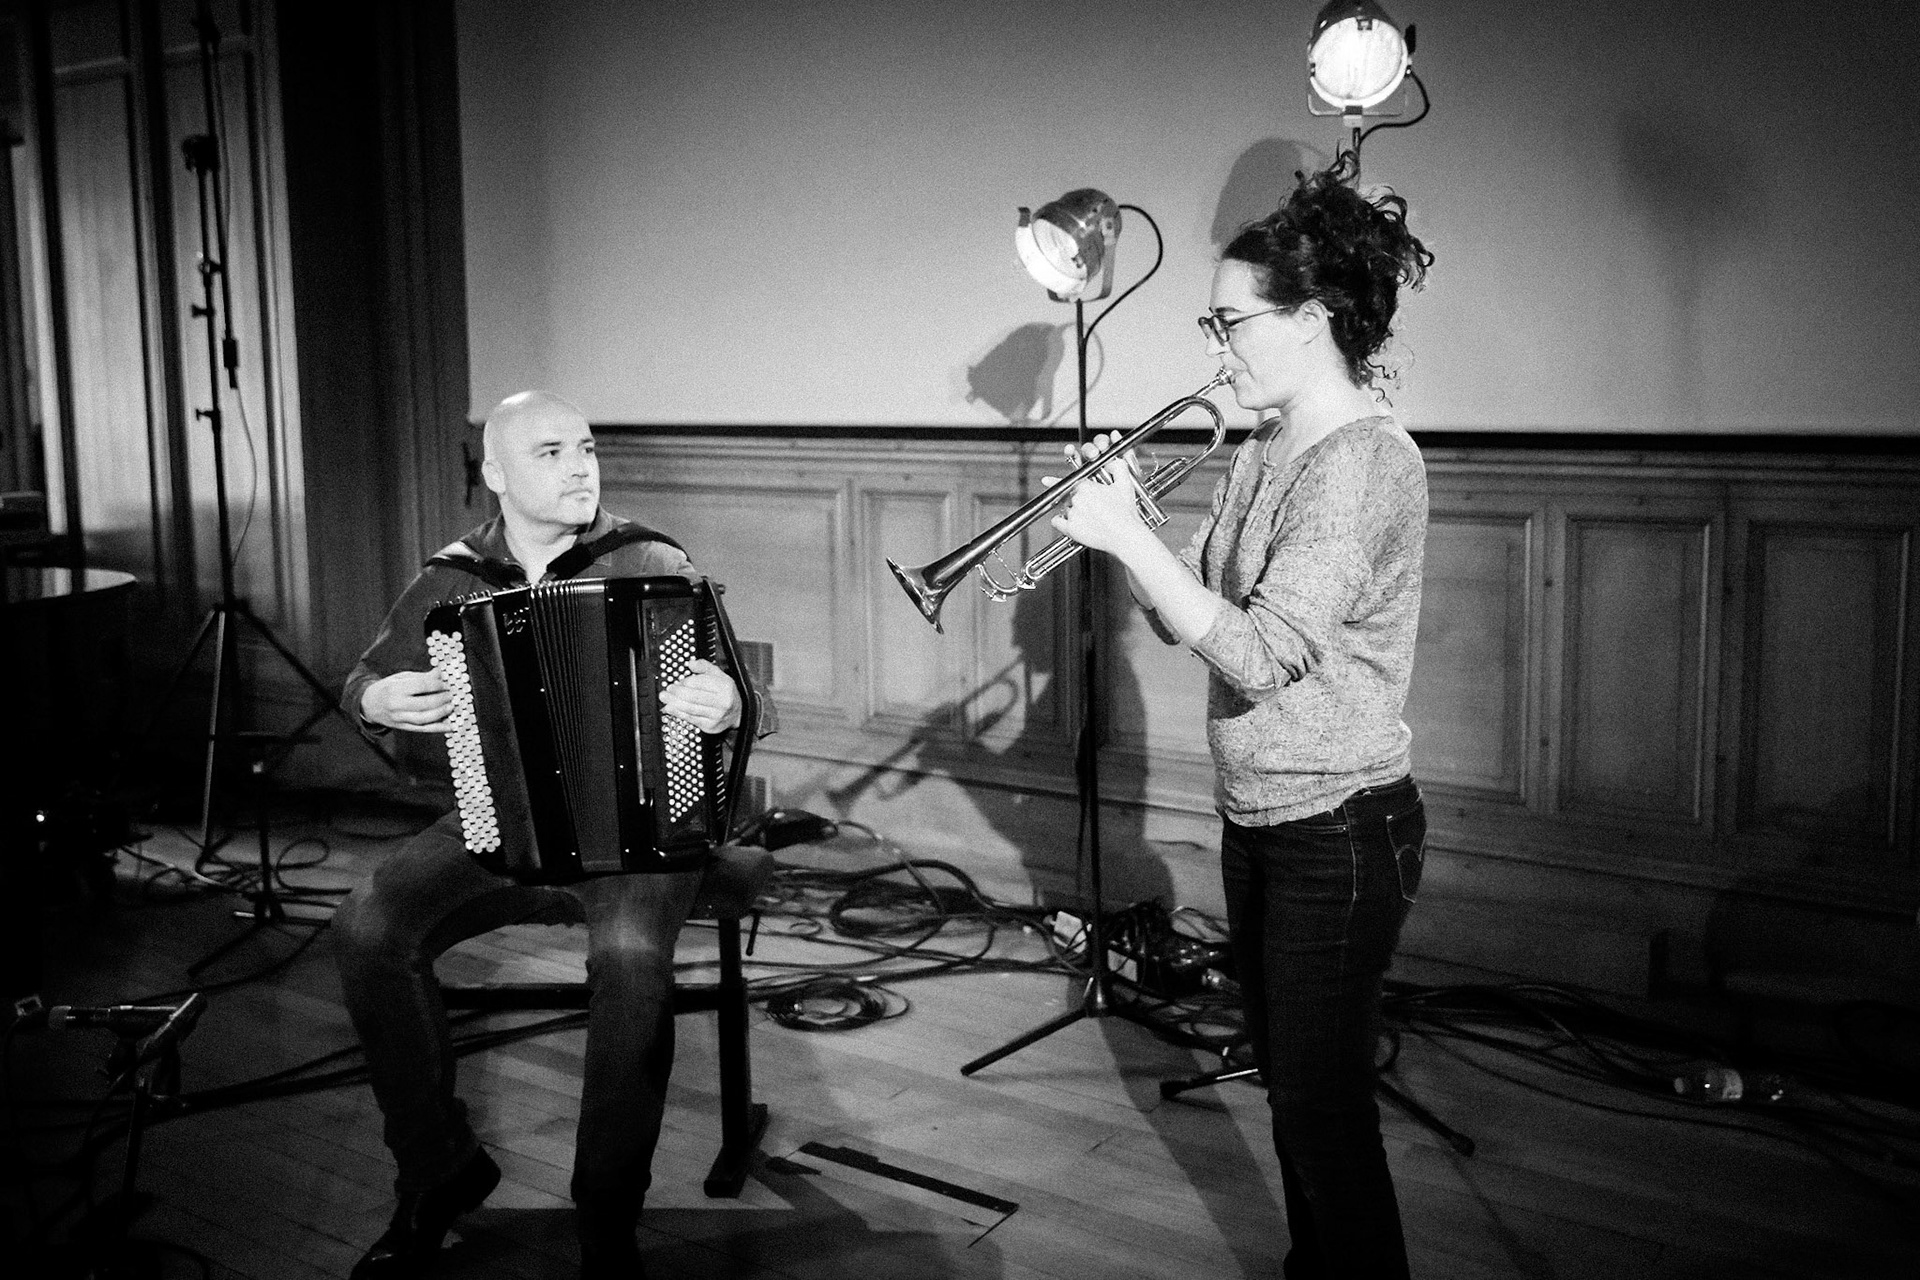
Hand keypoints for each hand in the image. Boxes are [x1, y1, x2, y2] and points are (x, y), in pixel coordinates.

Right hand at [361, 670, 451, 732]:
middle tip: (452, 695)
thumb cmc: (388, 688)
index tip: (447, 683)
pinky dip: (437, 728)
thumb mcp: (401, 678)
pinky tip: (449, 726)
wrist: (370, 704)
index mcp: (396, 688)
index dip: (438, 684)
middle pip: (424, 703)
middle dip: (442, 699)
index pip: (421, 686)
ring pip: (424, 718)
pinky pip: (422, 729)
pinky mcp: (403, 727)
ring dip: (441, 713)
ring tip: (452, 707)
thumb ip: (421, 677)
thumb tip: (441, 672)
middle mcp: (396, 704)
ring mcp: (399, 718)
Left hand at [661, 657, 742, 733]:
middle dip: (676, 693)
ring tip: (665, 699)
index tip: (676, 682)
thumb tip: (690, 664)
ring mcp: (716, 715)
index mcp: (724, 686)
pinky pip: (691, 719)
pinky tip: (670, 709)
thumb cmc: (726, 692)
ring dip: (674, 703)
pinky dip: (678, 713)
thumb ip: (704, 666)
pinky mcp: (710, 726)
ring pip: (690, 709)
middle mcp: (722, 702)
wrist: (738, 712)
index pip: (698, 683)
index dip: (684, 682)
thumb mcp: (719, 675)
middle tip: (667, 690)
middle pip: (692, 697)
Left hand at [1045, 432, 1148, 554]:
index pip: (1066, 480)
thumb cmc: (1126, 513)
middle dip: (1076, 501)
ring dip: (1071, 512)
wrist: (1125, 536)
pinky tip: (1072, 523)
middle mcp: (1076, 499)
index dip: (1055, 480)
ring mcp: (1072, 514)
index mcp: (1086, 487)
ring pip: (1064, 510)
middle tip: (1090, 508)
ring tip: (1089, 518)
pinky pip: (1057, 523)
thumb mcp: (1125, 484)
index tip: (1046, 480)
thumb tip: (1111, 462)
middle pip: (1068, 497)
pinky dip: (1061, 522)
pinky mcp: (1071, 529)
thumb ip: (1118, 467)